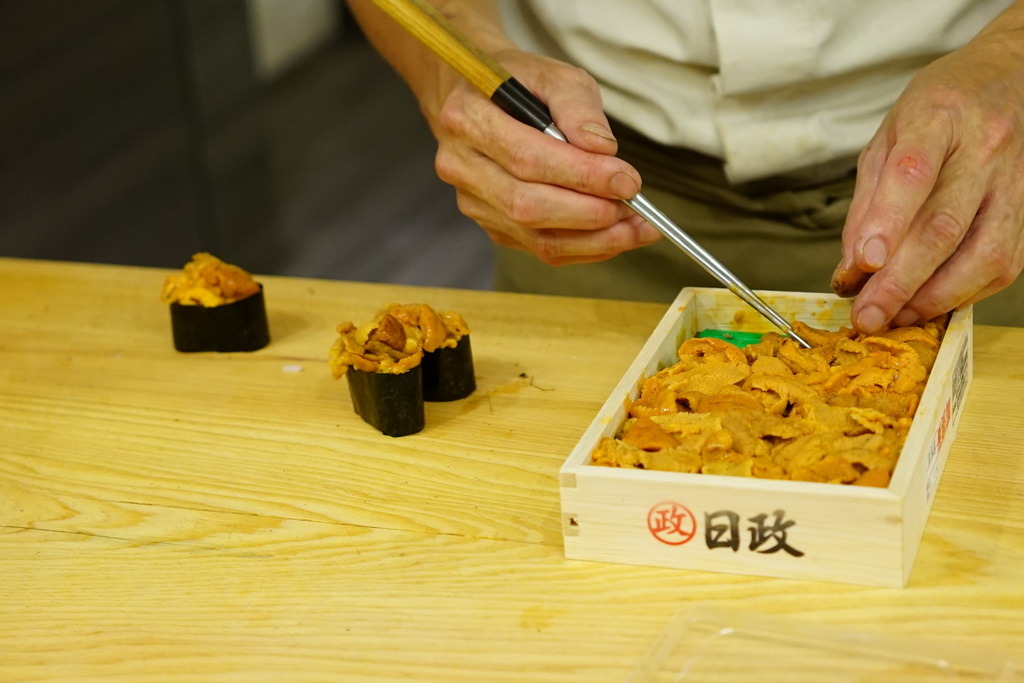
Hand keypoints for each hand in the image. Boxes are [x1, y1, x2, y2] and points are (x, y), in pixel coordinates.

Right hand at [426, 50, 659, 264]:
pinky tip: (614, 236)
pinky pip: (539, 248)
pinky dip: (583, 248)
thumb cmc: (519, 83)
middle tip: (635, 210)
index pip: (528, 158)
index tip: (627, 181)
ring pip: (535, 236)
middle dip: (589, 213)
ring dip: (593, 239)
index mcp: (469, 118)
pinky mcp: (490, 224)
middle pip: (527, 206)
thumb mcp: (552, 74)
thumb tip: (603, 150)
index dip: (582, 175)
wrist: (476, 98)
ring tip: (636, 229)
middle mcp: (462, 165)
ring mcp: (472, 201)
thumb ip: (578, 107)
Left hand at [834, 26, 1023, 332]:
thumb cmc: (939, 110)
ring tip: (894, 317)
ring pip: (981, 253)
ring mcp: (1011, 182)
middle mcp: (983, 150)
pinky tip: (929, 303)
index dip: (887, 222)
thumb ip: (867, 203)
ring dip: (933, 297)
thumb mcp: (887, 138)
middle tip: (867, 315)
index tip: (864, 263)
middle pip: (944, 225)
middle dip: (900, 281)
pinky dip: (962, 293)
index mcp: (938, 119)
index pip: (912, 173)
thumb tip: (852, 266)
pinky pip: (1001, 264)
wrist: (1010, 76)